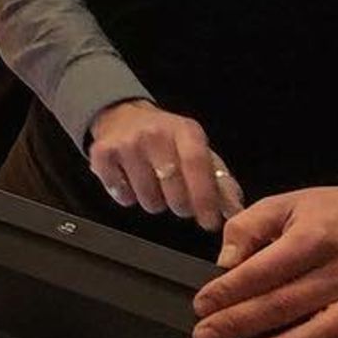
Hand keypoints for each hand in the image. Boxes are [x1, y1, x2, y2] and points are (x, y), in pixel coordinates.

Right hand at [87, 100, 243, 232]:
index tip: (210, 223)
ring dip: (154, 202)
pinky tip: (130, 180)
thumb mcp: (198, 150)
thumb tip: (236, 212)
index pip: (197, 166)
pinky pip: (121, 196)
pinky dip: (128, 196)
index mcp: (184, 131)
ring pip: (148, 200)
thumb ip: (220, 181)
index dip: (205, 198)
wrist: (121, 114)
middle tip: (177, 197)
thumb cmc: (166, 139)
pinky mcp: (101, 155)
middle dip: (180, 206)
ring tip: (152, 184)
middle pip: (174, 193)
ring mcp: (126, 144)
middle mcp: (154, 134)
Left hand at [193, 183, 337, 337]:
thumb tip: (226, 264)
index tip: (201, 306)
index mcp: (314, 238)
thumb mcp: (282, 203)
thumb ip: (247, 227)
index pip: (264, 271)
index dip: (229, 291)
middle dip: (241, 324)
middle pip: (287, 305)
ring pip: (325, 334)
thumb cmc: (325, 212)